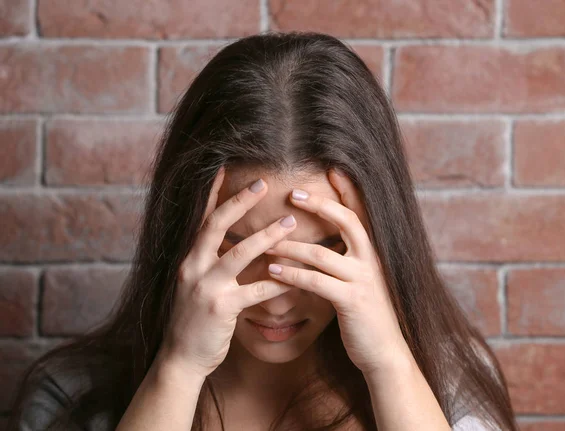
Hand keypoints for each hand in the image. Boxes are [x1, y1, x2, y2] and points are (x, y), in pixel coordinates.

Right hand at [160, 167, 297, 377]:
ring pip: (240, 253)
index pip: (201, 218)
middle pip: (216, 225)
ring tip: (290, 222)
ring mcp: (205, 287)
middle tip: (263, 184)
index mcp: (188, 259)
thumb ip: (208, 262)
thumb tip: (229, 242)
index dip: (212, 193)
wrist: (180, 358)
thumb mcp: (193, 284)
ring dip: (268, 236)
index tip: (225, 168)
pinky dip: (278, 281)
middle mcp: (192, 267)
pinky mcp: (221, 308)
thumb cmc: (193, 319)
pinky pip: (256, 289)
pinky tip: (296, 276)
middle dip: (240, 202)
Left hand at [264, 169, 410, 375]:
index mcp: (373, 253)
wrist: (385, 352)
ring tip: (265, 241)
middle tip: (292, 194)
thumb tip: (324, 245)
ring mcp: (363, 280)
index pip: (361, 213)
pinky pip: (317, 282)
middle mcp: (372, 260)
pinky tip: (272, 270)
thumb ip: (347, 261)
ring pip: (323, 253)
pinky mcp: (352, 301)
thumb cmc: (367, 315)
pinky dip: (292, 274)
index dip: (348, 190)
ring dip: (291, 245)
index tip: (331, 169)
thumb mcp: (362, 282)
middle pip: (348, 221)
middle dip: (320, 205)